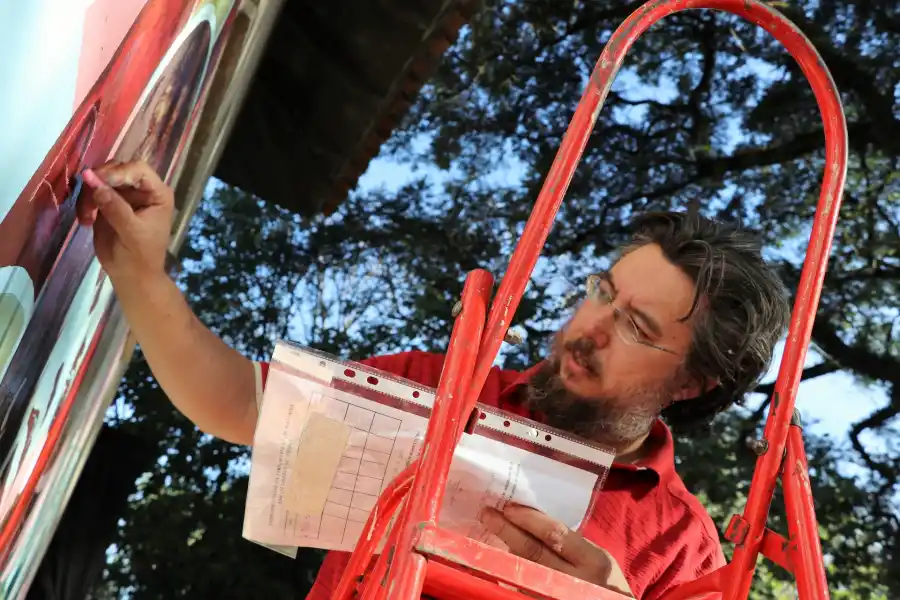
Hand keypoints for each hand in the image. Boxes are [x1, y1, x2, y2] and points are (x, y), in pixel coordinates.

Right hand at [77, 160, 173, 283]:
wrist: (131, 276)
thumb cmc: (141, 256)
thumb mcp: (131, 232)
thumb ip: (115, 206)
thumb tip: (92, 180)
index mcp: (157, 193)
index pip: (139, 168)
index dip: (119, 171)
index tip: (99, 182)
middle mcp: (141, 190)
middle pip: (117, 168)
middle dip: (99, 181)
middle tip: (88, 199)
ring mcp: (124, 195)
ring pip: (100, 178)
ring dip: (89, 193)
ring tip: (86, 216)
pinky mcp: (107, 203)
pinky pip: (91, 192)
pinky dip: (84, 202)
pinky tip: (85, 220)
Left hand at [479, 504, 633, 597]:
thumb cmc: (601, 578)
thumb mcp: (594, 555)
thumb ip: (569, 541)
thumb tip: (530, 519)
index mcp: (592, 561)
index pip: (556, 535)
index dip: (530, 520)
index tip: (509, 507)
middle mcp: (574, 580)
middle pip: (533, 553)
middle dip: (507, 530)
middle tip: (488, 514)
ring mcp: (556, 595)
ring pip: (523, 572)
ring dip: (503, 551)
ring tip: (488, 533)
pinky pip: (520, 588)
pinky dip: (507, 573)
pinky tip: (496, 561)